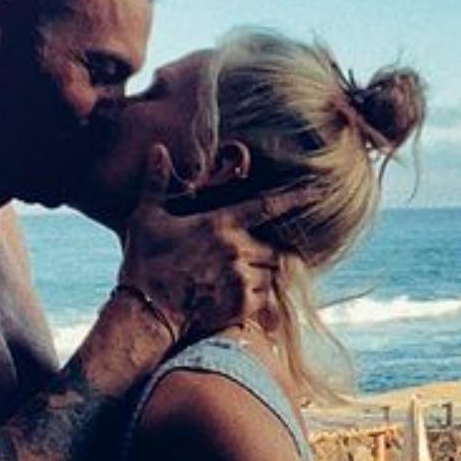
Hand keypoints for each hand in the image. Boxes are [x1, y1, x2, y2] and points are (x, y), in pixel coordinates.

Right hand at [118, 145, 289, 342]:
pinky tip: (235, 298)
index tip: (317, 193)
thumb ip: (156, 183)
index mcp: (220, 224)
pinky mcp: (241, 305)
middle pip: (273, 249)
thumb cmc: (144, 262)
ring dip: (261, 276)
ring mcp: (241, 278)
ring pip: (270, 275)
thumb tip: (158, 149)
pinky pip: (264, 298)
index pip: (267, 206)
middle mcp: (237, 249)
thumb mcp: (146, 218)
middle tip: (245, 261)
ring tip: (235, 281)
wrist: (145, 311)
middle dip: (266, 254)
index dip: (295, 198)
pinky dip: (257, 298)